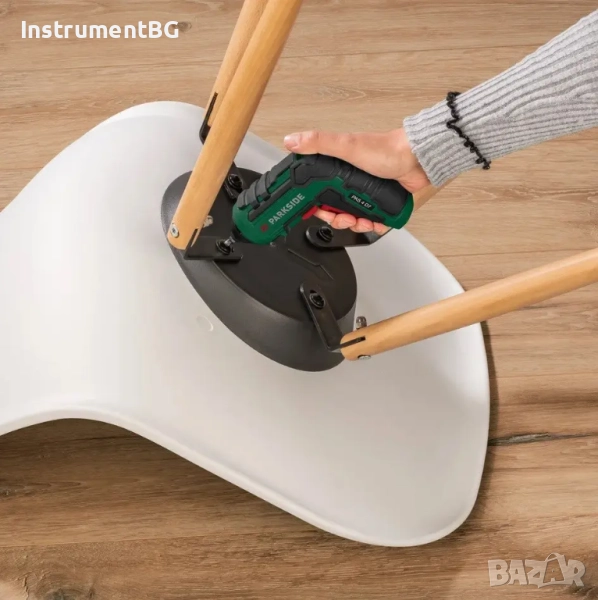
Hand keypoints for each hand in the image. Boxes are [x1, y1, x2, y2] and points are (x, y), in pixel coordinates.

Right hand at [283, 128, 428, 234]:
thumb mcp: (346, 145)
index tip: (318, 211)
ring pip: (354, 218)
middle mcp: (353, 182)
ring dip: (356, 225)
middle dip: (338, 219)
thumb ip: (318, 142)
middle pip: (336, 210)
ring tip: (362, 221)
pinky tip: (374, 223)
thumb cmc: (386, 150)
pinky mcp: (382, 203)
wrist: (417, 160)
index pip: (320, 192)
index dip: (318, 205)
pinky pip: (374, 222)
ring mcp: (368, 193)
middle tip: (343, 218)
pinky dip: (373, 226)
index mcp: (340, 169)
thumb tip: (292, 140)